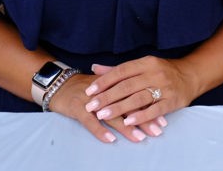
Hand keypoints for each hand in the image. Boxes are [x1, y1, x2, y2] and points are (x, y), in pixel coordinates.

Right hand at [46, 72, 165, 143]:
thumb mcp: (107, 85)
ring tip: (140, 138)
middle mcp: (105, 90)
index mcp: (115, 83)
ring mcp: (91, 100)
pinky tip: (111, 140)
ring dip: (127, 127)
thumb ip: (126, 91)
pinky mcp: (78, 108)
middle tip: (157, 131)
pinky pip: (90, 122)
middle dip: (145, 118)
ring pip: (112, 114)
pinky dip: (101, 131)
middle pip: (128, 104)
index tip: (164, 119)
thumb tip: (149, 100)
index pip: (137, 94)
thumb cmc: (87, 88)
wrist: (59, 85)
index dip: (151, 107)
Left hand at [84, 58, 195, 128]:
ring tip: (103, 115)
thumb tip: (95, 68)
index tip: (90, 91)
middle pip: (127, 86)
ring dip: (119, 107)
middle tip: (91, 106)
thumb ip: (118, 69)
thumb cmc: (163, 71)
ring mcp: (164, 87)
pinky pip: (155, 109)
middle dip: (107, 97)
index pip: (122, 71)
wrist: (192, 75)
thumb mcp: (142, 66)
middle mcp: (155, 73)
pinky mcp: (172, 100)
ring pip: (138, 98)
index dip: (105, 81)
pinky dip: (141, 116)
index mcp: (146, 63)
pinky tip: (128, 122)